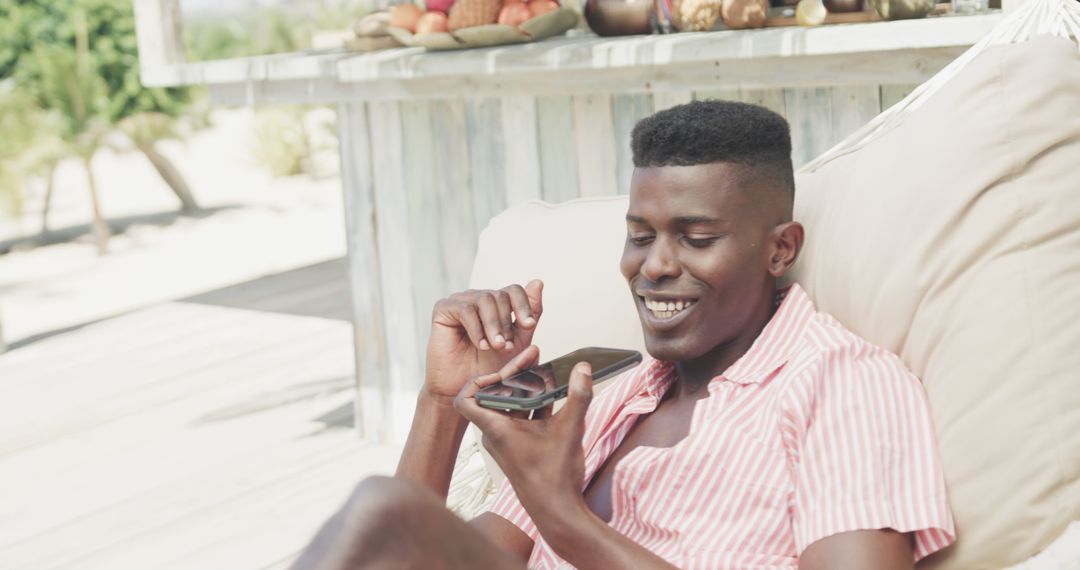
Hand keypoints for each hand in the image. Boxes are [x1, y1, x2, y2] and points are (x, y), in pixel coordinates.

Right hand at [425, 281, 542, 405]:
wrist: (463, 389)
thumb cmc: (489, 367)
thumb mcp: (518, 342)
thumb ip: (529, 314)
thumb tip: (538, 282)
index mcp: (497, 305)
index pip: (514, 290)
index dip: (524, 305)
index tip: (529, 325)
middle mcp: (478, 300)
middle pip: (500, 295)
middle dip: (507, 323)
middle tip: (506, 346)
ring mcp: (460, 302)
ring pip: (484, 299)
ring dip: (494, 325)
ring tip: (495, 346)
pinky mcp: (443, 310)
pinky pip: (465, 309)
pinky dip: (476, 328)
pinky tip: (481, 345)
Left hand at [454, 346, 592, 514]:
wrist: (557, 512)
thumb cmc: (554, 478)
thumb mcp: (570, 430)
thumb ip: (578, 396)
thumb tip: (583, 368)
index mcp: (496, 429)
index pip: (466, 399)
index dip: (479, 380)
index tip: (504, 373)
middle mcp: (495, 434)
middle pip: (493, 395)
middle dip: (513, 375)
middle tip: (533, 358)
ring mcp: (506, 441)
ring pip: (509, 406)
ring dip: (526, 390)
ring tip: (546, 374)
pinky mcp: (518, 446)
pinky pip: (520, 417)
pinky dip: (534, 405)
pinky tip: (555, 396)